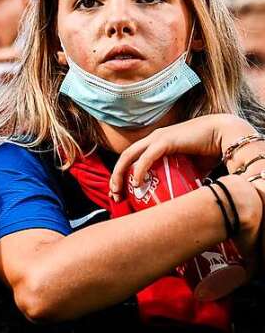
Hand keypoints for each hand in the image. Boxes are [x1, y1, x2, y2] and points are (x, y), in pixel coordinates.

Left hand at [110, 114, 255, 197]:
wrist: (223, 135)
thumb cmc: (209, 152)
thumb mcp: (190, 170)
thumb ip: (181, 180)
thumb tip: (179, 201)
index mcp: (155, 144)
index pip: (132, 158)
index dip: (123, 174)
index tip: (121, 193)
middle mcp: (152, 139)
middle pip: (125, 157)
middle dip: (116, 176)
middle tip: (114, 195)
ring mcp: (157, 138)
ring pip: (130, 155)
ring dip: (120, 174)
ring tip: (118, 191)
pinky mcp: (165, 140)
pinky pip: (146, 157)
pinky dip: (139, 170)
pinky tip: (136, 183)